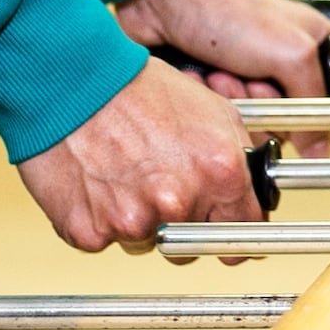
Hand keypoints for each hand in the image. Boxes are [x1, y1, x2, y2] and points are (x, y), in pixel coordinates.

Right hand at [17, 58, 275, 256]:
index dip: (234, 232)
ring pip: (145, 243)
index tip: (225, 233)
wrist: (75, 83)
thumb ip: (239, 159)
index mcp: (218, 173)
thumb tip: (254, 193)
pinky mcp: (90, 232)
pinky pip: (103, 240)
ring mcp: (133, 221)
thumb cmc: (141, 90)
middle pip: (190, 246)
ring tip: (123, 175)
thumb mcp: (215, 110)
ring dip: (138, 221)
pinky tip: (96, 184)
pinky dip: (99, 219)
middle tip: (159, 186)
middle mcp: (179, 202)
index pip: (245, 233)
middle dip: (181, 224)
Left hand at [113, 0, 329, 105]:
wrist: (167, 0)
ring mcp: (251, 80)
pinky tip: (201, 77)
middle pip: (281, 121)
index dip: (295, 109)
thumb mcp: (292, 52)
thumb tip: (320, 146)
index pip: (318, 110)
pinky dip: (207, 102)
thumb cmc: (229, 11)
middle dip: (256, 102)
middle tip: (241, 74)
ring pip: (247, 124)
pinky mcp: (219, 91)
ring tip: (217, 72)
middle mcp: (285, 69)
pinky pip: (218, 121)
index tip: (278, 91)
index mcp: (315, 53)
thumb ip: (314, 99)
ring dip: (230, 102)